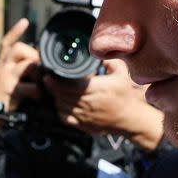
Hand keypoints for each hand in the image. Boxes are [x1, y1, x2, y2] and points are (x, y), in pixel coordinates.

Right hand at [0, 19, 40, 126]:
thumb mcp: (2, 81)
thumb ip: (15, 72)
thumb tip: (36, 66)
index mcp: (0, 64)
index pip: (6, 43)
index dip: (15, 31)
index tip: (25, 21)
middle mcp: (1, 67)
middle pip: (19, 48)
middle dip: (33, 55)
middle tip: (37, 69)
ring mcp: (5, 77)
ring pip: (28, 64)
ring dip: (37, 74)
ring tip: (38, 84)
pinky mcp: (10, 90)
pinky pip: (32, 87)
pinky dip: (38, 92)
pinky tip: (37, 97)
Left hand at [44, 59, 164, 149]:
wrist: (130, 119)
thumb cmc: (126, 96)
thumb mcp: (123, 74)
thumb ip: (111, 61)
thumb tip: (99, 52)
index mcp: (95, 89)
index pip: (69, 84)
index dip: (57, 79)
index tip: (51, 73)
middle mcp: (87, 103)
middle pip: (62, 94)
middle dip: (53, 86)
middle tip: (48, 78)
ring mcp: (84, 115)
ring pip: (61, 105)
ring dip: (56, 97)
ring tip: (55, 88)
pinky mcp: (83, 124)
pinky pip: (65, 117)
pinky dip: (60, 109)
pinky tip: (62, 102)